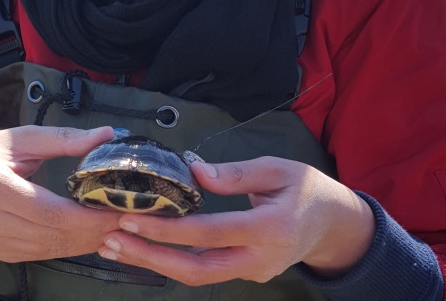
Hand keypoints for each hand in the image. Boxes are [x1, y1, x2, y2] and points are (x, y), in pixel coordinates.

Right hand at [0, 125, 121, 262]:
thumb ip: (65, 138)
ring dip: (86, 241)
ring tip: (114, 227)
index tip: (118, 208)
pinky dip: (70, 246)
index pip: (50, 211)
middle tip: (125, 220)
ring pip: (51, 249)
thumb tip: (106, 135)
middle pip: (53, 234)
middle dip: (94, 230)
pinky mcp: (2, 253)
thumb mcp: (25, 137)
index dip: (88, 216)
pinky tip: (89, 235)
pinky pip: (43, 254)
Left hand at [97, 156, 374, 284]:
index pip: (209, 232)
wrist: (334, 225)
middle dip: (149, 257)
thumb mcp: (276, 169)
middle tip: (111, 240)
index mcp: (269, 228)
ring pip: (197, 276)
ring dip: (155, 263)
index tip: (132, 219)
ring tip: (116, 246)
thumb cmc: (306, 188)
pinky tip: (146, 247)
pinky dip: (172, 261)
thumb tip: (192, 170)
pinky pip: (205, 270)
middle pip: (196, 269)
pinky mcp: (247, 274)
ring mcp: (253, 272)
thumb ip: (235, 173)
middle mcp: (258, 259)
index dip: (168, 229)